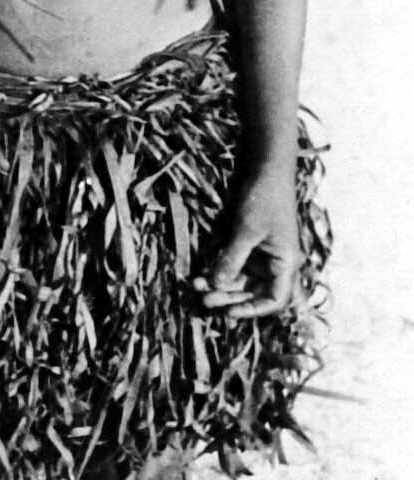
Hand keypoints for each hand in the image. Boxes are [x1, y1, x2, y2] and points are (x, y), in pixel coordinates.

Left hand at [194, 164, 298, 318]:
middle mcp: (273, 262)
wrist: (264, 166)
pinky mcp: (245, 242)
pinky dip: (216, 269)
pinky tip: (199, 273)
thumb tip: (216, 287)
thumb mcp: (246, 230)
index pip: (274, 299)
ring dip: (218, 284)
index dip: (252, 310)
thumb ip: (232, 259)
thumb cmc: (263, 197)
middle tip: (203, 300)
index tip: (228, 313)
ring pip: (238, 279)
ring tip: (195, 285)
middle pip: (252, 291)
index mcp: (284, 262)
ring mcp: (259, 253)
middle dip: (228, 297)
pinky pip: (230, 263)